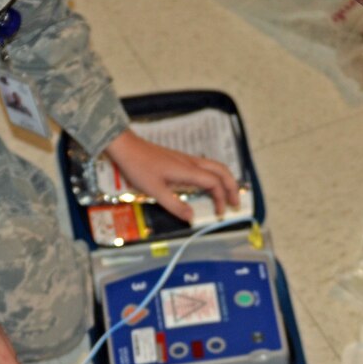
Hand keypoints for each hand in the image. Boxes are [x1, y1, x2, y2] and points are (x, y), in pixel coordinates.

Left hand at [104, 130, 239, 221]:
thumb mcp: (154, 190)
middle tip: (235, 203)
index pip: (214, 183)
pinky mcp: (181, 159)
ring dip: (224, 180)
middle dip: (232, 186)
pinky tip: (208, 186)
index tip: (218, 213)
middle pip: (221, 170)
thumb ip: (174, 205)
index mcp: (188, 170)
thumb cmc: (139, 167)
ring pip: (215, 166)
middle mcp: (192, 162)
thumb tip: (191, 217)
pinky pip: (205, 167)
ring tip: (226, 195)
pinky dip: (214, 176)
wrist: (127, 147)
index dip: (220, 198)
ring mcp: (187, 159)